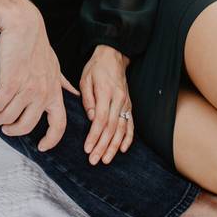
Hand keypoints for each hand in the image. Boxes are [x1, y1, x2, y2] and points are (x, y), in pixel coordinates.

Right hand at [0, 5, 78, 150]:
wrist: (24, 26)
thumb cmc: (37, 45)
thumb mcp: (55, 66)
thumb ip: (63, 83)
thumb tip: (74, 93)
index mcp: (54, 92)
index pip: (59, 125)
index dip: (51, 140)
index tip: (42, 147)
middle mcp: (43, 94)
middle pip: (27, 126)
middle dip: (13, 131)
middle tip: (6, 128)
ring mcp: (27, 89)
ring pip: (9, 117)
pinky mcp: (11, 82)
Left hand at [80, 45, 133, 165]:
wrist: (113, 56)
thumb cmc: (96, 68)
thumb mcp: (85, 79)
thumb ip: (87, 99)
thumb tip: (90, 118)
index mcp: (106, 93)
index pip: (101, 119)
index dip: (94, 136)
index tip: (88, 148)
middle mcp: (119, 99)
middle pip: (111, 128)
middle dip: (103, 146)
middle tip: (94, 160)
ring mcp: (126, 103)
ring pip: (122, 129)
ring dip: (114, 146)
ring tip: (106, 159)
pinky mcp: (129, 105)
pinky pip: (131, 124)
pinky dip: (128, 138)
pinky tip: (122, 149)